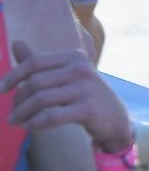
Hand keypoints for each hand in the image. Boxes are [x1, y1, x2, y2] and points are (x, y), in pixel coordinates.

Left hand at [1, 40, 132, 150]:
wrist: (116, 120)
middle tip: (11, 113)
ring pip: (41, 100)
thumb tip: (16, 43)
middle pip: (36, 82)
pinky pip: (52, 116)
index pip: (34, 62)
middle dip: (18, 100)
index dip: (13, 76)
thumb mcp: (66, 76)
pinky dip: (35, 123)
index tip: (2, 89)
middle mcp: (82, 69)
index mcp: (74, 57)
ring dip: (22, 113)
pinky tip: (29, 127)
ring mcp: (87, 89)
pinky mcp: (89, 110)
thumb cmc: (85, 96)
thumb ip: (41, 63)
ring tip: (15, 122)